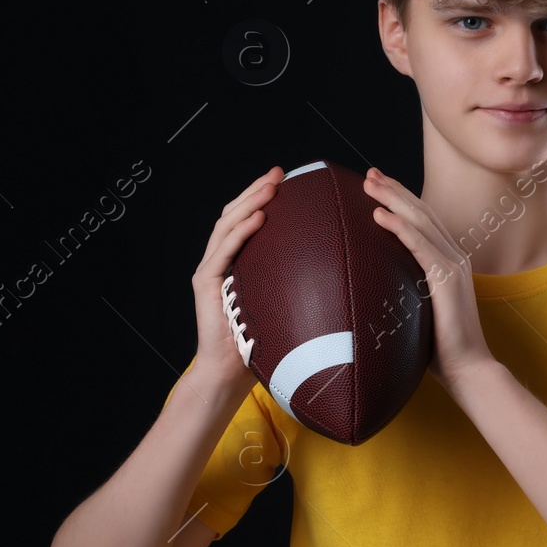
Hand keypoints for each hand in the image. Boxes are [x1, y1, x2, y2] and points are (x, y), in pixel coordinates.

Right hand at [188, 165, 284, 396]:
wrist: (230, 373)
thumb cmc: (263, 342)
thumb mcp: (284, 305)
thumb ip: (297, 284)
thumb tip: (341, 268)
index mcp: (237, 262)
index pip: (247, 220)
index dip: (264, 197)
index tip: (288, 180)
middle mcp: (220, 260)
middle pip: (234, 213)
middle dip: (256, 190)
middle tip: (280, 173)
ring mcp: (210, 269)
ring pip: (227, 224)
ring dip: (249, 202)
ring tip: (270, 187)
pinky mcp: (205, 282)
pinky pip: (223, 250)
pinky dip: (240, 231)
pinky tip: (257, 218)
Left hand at [362, 167, 495, 392]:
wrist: (469, 369)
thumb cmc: (441, 348)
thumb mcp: (420, 310)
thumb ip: (405, 292)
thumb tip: (374, 288)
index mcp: (450, 261)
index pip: (424, 220)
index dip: (401, 199)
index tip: (378, 185)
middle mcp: (455, 256)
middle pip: (421, 212)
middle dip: (394, 190)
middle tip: (369, 173)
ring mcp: (453, 265)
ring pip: (420, 221)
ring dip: (393, 199)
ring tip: (369, 184)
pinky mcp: (446, 279)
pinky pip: (420, 245)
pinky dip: (399, 227)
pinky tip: (379, 215)